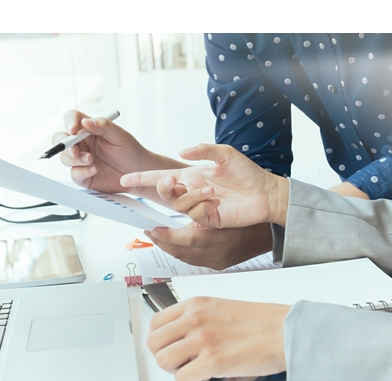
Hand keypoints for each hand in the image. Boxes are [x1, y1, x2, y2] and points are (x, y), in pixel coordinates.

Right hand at [53, 110, 185, 200]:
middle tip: (75, 150)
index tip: (73, 129)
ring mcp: (81, 160)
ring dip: (75, 159)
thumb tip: (85, 122)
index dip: (69, 122)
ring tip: (91, 160)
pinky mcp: (84, 176)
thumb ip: (103, 126)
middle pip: (61, 139)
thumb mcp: (120, 135)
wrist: (139, 173)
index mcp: (89, 129)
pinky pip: (74, 174)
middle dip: (64, 144)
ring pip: (65, 158)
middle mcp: (82, 144)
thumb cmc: (131, 151)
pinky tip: (94, 170)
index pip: (72, 119)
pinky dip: (82, 172)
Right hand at [121, 143, 289, 227]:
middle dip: (163, 186)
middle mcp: (192, 192)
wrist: (266, 192)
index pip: (161, 178)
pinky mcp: (210, 220)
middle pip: (165, 193)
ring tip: (212, 192)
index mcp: (192, 176)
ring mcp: (200, 207)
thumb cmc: (247, 173)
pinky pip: (196, 216)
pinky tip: (216, 202)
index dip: (142, 179)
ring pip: (179, 205)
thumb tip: (181, 153)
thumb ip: (202, 149)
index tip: (125, 179)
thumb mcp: (224, 153)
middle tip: (172, 180)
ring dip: (191, 196)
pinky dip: (202, 207)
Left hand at [144, 222, 272, 270]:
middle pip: (181, 253)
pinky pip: (195, 262)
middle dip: (162, 244)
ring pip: (186, 259)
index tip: (152, 229)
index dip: (165, 235)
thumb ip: (199, 213)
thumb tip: (176, 210)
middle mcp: (216, 253)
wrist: (268, 233)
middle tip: (151, 234)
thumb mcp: (222, 209)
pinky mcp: (219, 266)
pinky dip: (183, 253)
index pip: (184, 239)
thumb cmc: (247, 216)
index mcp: (217, 237)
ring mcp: (217, 262)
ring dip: (171, 249)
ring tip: (160, 239)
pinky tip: (177, 245)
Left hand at [147, 297, 289, 380]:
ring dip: (175, 369)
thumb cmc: (262, 322)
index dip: (160, 339)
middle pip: (153, 343)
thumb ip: (198, 318)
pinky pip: (181, 378)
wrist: (286, 331)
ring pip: (163, 361)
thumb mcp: (222, 307)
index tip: (169, 346)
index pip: (156, 323)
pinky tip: (203, 376)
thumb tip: (181, 336)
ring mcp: (202, 340)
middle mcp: (194, 319)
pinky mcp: (211, 362)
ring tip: (192, 368)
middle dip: (163, 355)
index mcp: (196, 304)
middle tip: (179, 361)